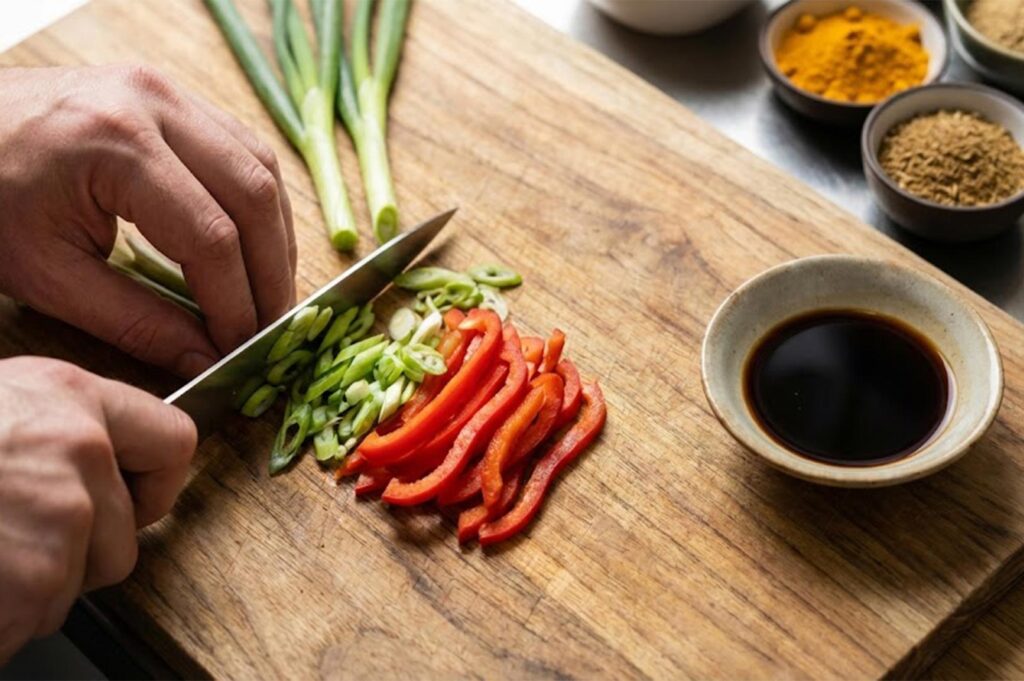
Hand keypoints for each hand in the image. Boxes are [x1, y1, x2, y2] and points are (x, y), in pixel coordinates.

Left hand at [0, 65, 297, 376]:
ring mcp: (167, 90)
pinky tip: (256, 244)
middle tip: (272, 327)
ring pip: (261, 165)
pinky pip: (243, 147)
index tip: (240, 347)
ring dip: (276, 235)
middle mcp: (154, 103)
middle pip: (253, 193)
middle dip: (272, 271)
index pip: (211, 236)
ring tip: (269, 291)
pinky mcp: (171, 94)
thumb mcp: (49, 275)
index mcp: (114, 144)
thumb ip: (135, 321)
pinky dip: (259, 202)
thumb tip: (205, 358)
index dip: (236, 301)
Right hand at [0, 357, 195, 661]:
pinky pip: (37, 618)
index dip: (154, 481)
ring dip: (36, 586)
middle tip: (11, 537)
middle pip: (125, 534)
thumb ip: (55, 426)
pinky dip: (5, 618)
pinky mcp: (32, 584)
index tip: (135, 498)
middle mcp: (80, 453)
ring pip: (82, 582)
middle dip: (79, 552)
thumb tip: (98, 460)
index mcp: (70, 399)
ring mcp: (60, 521)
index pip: (174, 441)